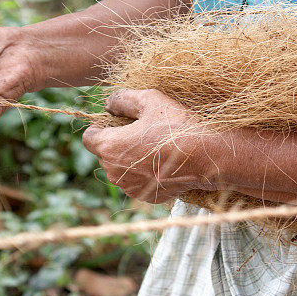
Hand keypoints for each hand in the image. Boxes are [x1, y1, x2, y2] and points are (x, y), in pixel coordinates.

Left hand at [82, 89, 218, 202]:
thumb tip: (109, 103)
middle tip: (142, 131)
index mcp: (109, 147)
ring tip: (154, 146)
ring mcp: (130, 187)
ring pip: (120, 169)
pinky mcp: (145, 196)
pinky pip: (136, 181)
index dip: (101, 126)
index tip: (118, 121)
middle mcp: (114, 172)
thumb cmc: (177, 126)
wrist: (208, 157)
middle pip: (104, 153)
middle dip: (117, 142)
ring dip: (129, 158)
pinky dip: (144, 172)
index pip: (88, 137)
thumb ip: (122, 99)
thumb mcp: (149, 100)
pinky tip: (163, 162)